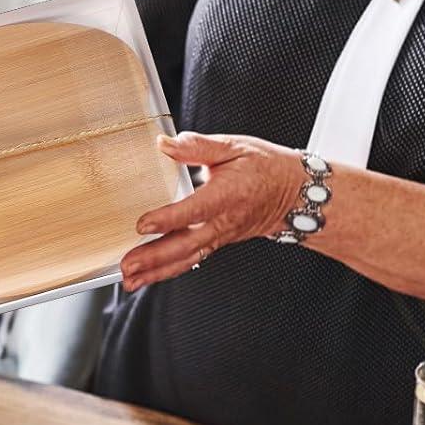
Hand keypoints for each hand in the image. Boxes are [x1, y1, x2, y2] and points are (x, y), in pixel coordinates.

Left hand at [119, 131, 305, 290]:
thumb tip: (165, 143)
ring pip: (187, 258)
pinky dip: (168, 271)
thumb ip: (198, 146)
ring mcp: (220, 236)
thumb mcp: (235, 146)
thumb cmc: (266, 168)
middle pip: (187, 244)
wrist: (296, 194)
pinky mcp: (216, 242)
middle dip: (155, 257)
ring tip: (130, 280)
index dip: (169, 218)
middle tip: (128, 264)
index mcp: (228, 194)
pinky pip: (192, 260)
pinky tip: (147, 277)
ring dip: (157, 272)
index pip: (196, 210)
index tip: (144, 224)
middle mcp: (223, 221)